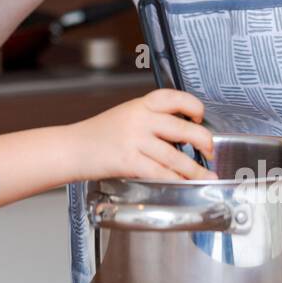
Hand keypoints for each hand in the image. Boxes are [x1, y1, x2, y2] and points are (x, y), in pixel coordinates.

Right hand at [68, 89, 214, 180]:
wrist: (72, 148)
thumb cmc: (99, 135)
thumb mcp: (126, 115)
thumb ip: (152, 119)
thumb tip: (184, 133)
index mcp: (140, 104)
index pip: (174, 97)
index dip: (193, 106)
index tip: (200, 118)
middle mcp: (139, 119)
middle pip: (183, 128)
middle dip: (204, 142)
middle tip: (209, 151)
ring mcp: (134, 140)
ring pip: (176, 157)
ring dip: (195, 170)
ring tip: (206, 176)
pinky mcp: (128, 161)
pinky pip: (160, 172)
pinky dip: (176, 180)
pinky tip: (184, 184)